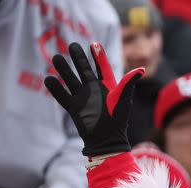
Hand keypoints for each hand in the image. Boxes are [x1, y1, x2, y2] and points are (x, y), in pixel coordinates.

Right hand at [44, 42, 143, 156]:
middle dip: (78, 58)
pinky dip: (55, 88)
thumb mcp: (123, 100)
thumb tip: (141, 69)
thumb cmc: (118, 121)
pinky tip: (49, 79)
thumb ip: (128, 83)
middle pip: (84, 70)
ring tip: (57, 57)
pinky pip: (62, 96)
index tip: (94, 43)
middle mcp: (94, 90)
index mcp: (108, 87)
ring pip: (70, 80)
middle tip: (71, 45)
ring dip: (63, 69)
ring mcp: (83, 98)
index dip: (98, 56)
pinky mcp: (74, 108)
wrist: (106, 140)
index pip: (102, 68)